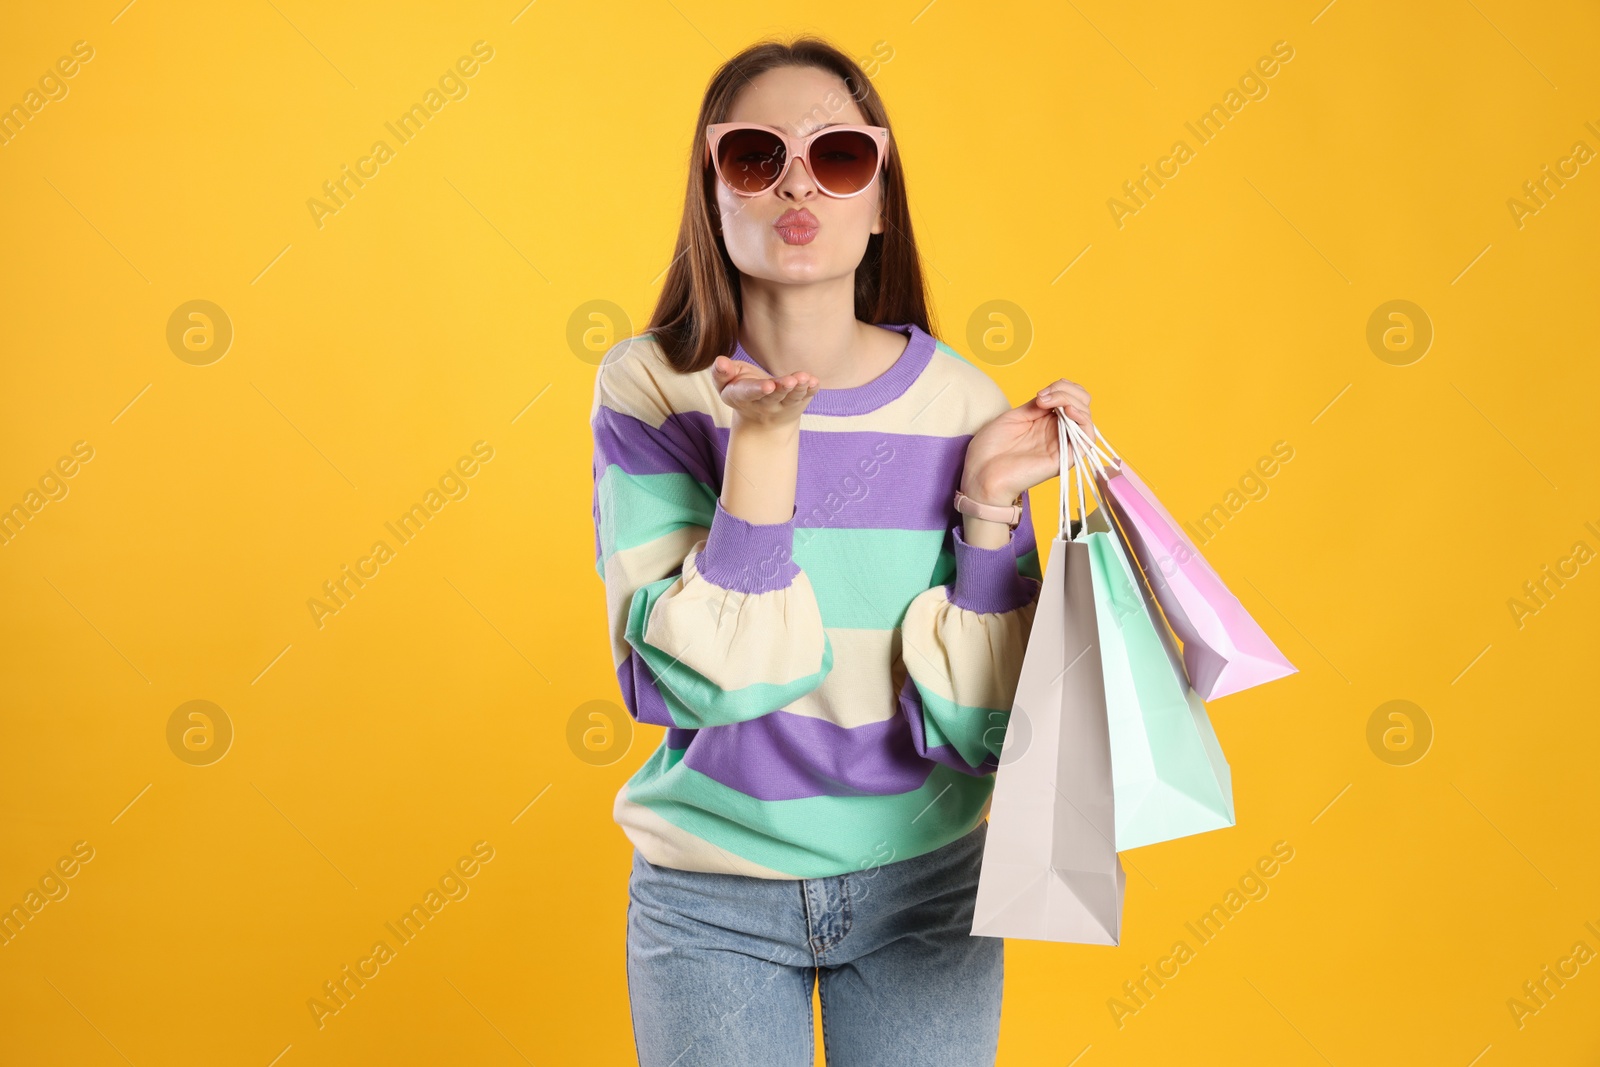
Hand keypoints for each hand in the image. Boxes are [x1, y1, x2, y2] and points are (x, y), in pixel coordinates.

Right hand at [711, 356, 820, 430]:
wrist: (761, 417)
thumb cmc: (740, 389)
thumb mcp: (725, 383)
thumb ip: (721, 372)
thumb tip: (720, 361)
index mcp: (742, 397)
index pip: (750, 393)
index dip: (758, 389)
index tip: (768, 385)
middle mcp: (764, 404)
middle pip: (774, 397)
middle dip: (782, 389)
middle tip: (790, 381)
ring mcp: (783, 405)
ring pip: (791, 398)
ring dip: (799, 388)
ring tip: (804, 378)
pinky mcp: (798, 402)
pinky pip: (805, 397)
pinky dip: (811, 390)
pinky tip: (815, 382)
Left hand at [961, 378, 1093, 503]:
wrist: (980, 473)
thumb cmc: (990, 449)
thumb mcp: (1015, 417)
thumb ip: (1037, 406)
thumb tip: (1053, 395)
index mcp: (1046, 423)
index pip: (1070, 398)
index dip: (1062, 388)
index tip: (1040, 393)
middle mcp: (1058, 434)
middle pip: (1082, 405)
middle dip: (1067, 391)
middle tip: (1043, 397)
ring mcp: (1062, 446)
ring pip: (1085, 419)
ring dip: (1073, 402)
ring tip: (1052, 403)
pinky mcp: (1064, 459)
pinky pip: (1086, 440)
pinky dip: (1083, 421)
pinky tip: (1068, 412)